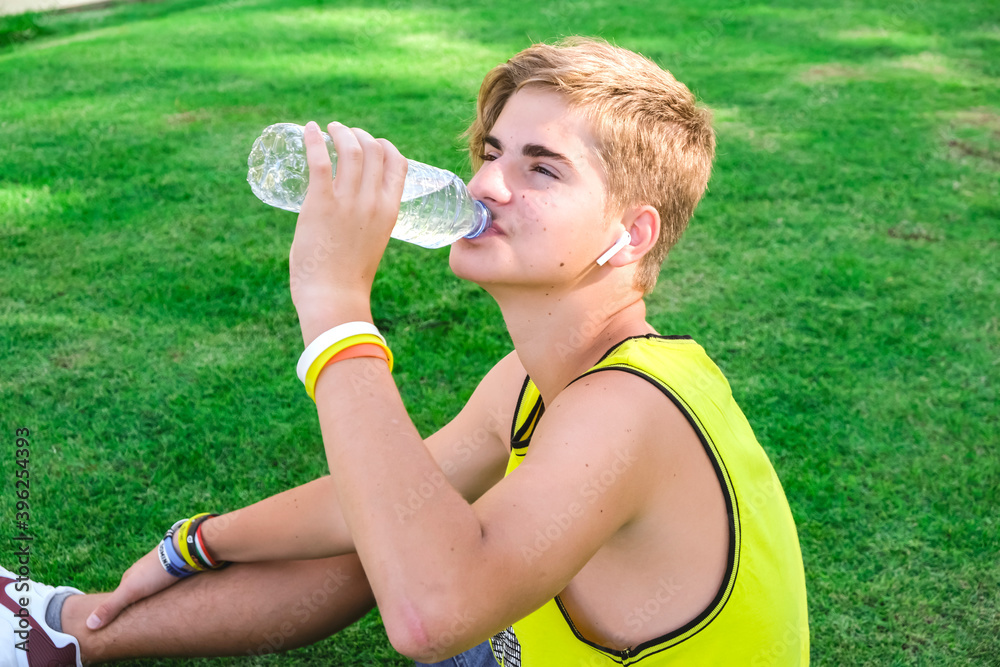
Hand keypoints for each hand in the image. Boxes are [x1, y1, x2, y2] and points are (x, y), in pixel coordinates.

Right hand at [85, 546, 178, 629]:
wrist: (184, 551)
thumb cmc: (156, 571)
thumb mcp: (131, 591)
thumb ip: (111, 606)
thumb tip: (89, 624)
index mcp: (131, 576)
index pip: (121, 595)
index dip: (119, 608)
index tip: (118, 622)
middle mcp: (144, 570)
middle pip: (138, 589)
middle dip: (137, 601)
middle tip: (139, 616)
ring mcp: (160, 568)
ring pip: (154, 585)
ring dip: (153, 595)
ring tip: (155, 608)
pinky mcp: (176, 568)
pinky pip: (168, 582)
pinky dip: (166, 590)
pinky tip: (170, 596)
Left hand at [289, 121, 407, 343]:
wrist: (334, 296)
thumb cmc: (349, 277)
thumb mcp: (371, 242)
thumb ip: (366, 223)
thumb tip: (349, 214)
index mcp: (389, 210)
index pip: (397, 163)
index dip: (385, 146)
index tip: (371, 142)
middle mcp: (372, 201)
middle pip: (373, 150)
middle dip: (359, 134)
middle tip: (343, 133)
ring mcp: (347, 202)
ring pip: (350, 150)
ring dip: (340, 133)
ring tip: (329, 128)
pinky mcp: (320, 204)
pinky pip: (319, 162)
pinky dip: (314, 140)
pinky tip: (309, 129)